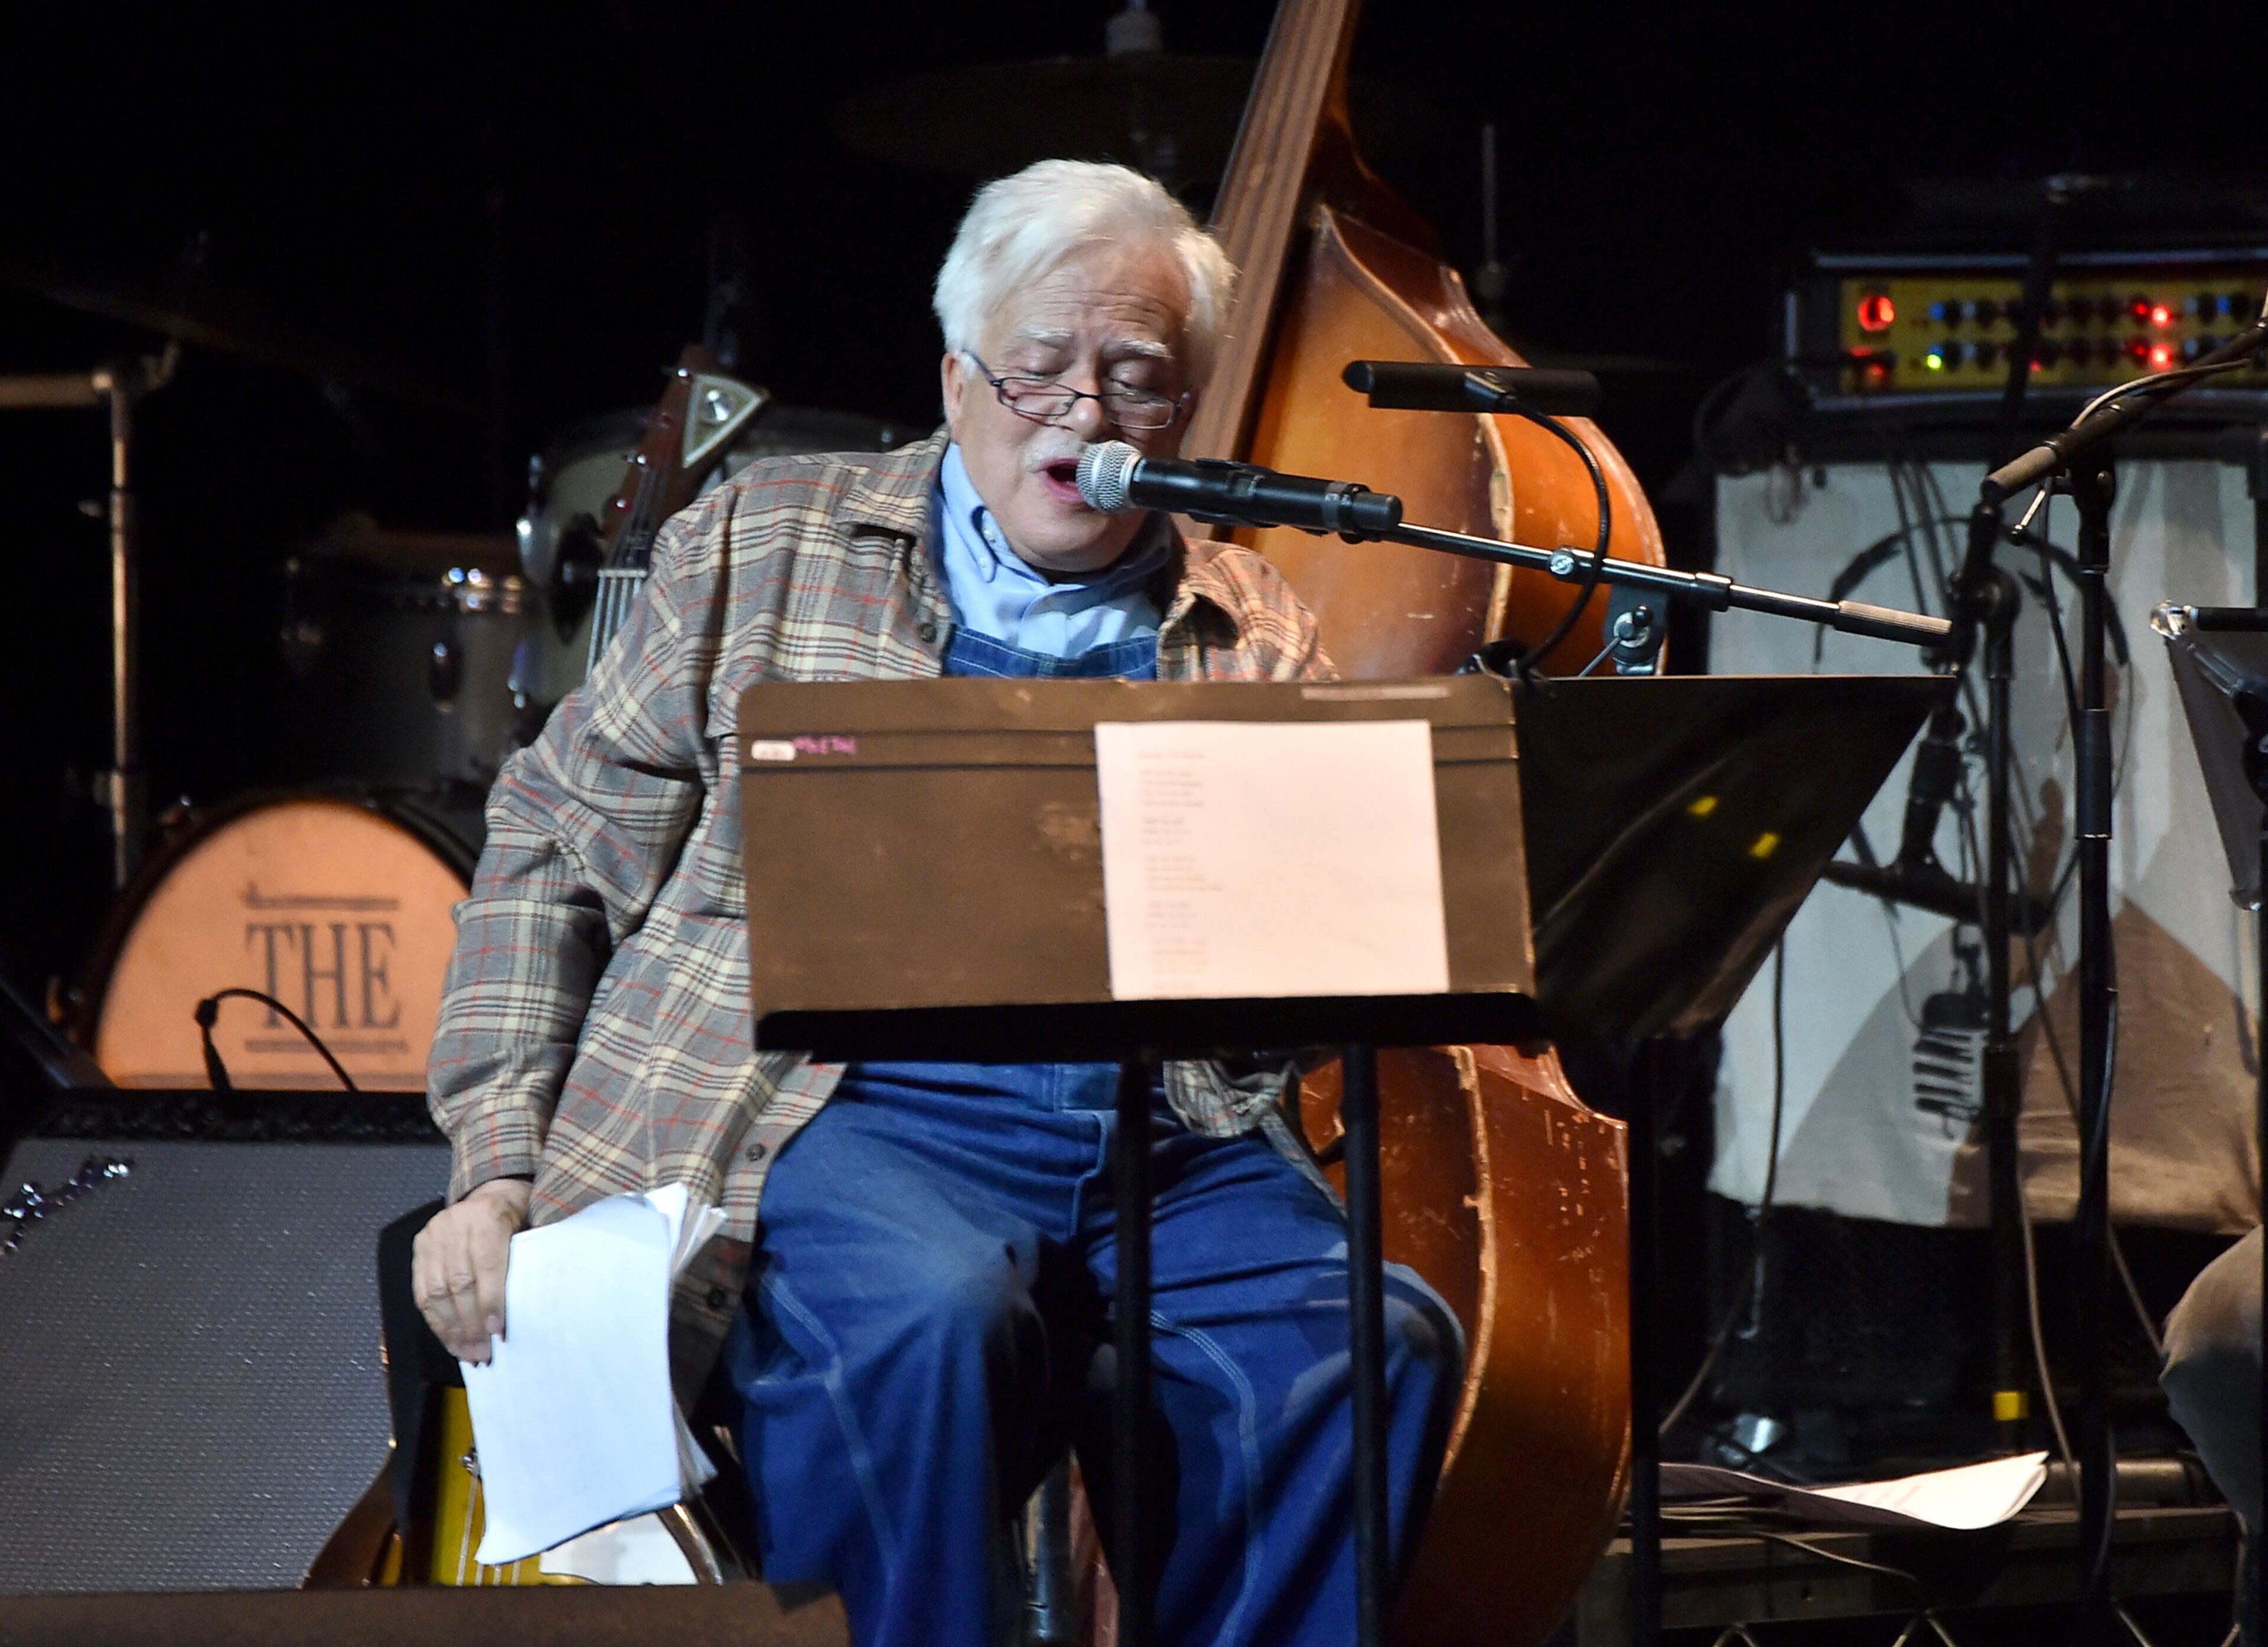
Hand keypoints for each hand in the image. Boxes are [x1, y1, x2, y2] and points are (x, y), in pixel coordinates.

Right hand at [412, 1178, 531, 1362]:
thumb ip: (524, 1264)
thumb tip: (524, 1313)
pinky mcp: (420, 1248)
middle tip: (483, 1353)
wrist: (491, 1194)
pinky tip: (450, 1340)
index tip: (497, 1332)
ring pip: (437, 1291)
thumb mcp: (530, 1230)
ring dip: (452, 1330)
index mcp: (488, 1215)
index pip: (486, 1265)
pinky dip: (436, 1321)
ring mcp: (433, 1235)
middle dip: (471, 1325)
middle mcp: (455, 1224)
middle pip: (459, 1283)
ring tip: (467, 1354)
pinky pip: (423, 1292)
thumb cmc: (517, 1218)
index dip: (491, 1302)